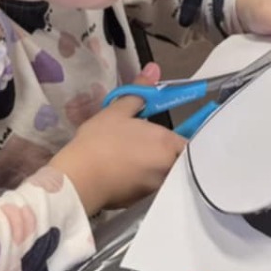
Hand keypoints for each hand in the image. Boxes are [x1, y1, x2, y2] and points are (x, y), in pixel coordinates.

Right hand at [49, 64, 186, 215]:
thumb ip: (140, 92)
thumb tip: (154, 69)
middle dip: (169, 154)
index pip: (191, 143)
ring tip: (135, 158)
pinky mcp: (141, 201)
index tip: (169, 135)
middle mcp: (168, 168)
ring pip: (164, 175)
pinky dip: (142, 179)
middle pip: (179, 161)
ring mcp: (156, 187)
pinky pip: (149, 187)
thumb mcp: (118, 111)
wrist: (79, 179)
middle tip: (149, 145)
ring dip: (155, 167)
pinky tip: (125, 172)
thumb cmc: (101, 140)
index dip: (183, 138)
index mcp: (168, 144)